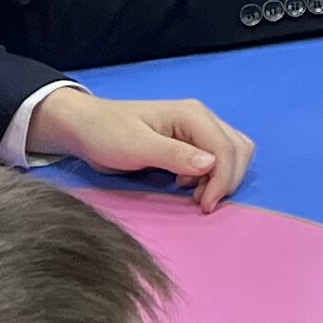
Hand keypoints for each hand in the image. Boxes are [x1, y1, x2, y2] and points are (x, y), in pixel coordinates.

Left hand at [35, 90, 253, 210]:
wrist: (84, 128)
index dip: (223, 180)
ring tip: (195, 196)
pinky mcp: (191, 143)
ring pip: (232, 153)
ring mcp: (197, 130)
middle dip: (227, 180)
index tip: (203, 207)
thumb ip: (174, 155)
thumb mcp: (136, 147)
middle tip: (201, 204)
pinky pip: (218, 159)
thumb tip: (211, 164)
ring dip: (223, 178)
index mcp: (192, 115)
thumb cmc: (106, 134)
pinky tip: (187, 186)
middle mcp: (201, 119)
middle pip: (238, 150)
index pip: (226, 149)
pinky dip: (212, 176)